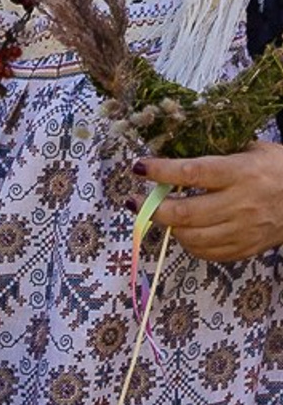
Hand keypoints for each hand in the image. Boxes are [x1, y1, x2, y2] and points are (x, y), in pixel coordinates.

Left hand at [140, 147, 282, 261]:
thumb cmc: (277, 168)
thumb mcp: (251, 151)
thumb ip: (215, 156)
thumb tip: (170, 157)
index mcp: (241, 173)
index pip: (192, 173)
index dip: (160, 171)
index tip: (139, 167)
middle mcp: (242, 203)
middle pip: (184, 212)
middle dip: (152, 208)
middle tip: (136, 201)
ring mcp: (244, 229)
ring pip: (191, 236)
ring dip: (167, 226)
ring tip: (160, 215)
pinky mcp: (246, 248)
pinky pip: (206, 252)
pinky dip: (188, 242)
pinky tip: (185, 230)